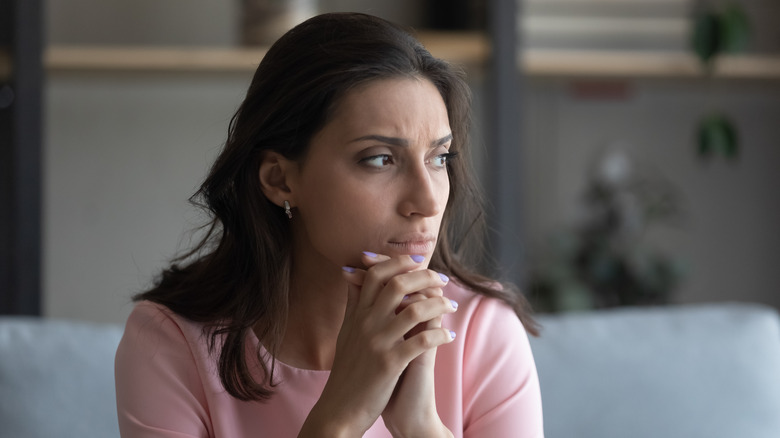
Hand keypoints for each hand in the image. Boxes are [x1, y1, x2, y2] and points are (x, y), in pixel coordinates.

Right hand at [349, 253, 455, 436]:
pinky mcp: (390, 364)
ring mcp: (378, 343)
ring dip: (439, 304)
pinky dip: (440, 334)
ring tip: (451, 305)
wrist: (340, 409)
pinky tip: (449, 335)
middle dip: (425, 277)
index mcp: (357, 314)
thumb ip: (352, 303)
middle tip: (442, 279)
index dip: (399, 263)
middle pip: (398, 285)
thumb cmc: (347, 371)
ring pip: (415, 310)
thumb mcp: (345, 332)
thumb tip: (351, 273)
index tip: (419, 263)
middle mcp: (366, 324)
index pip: (376, 274)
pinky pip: (423, 341)